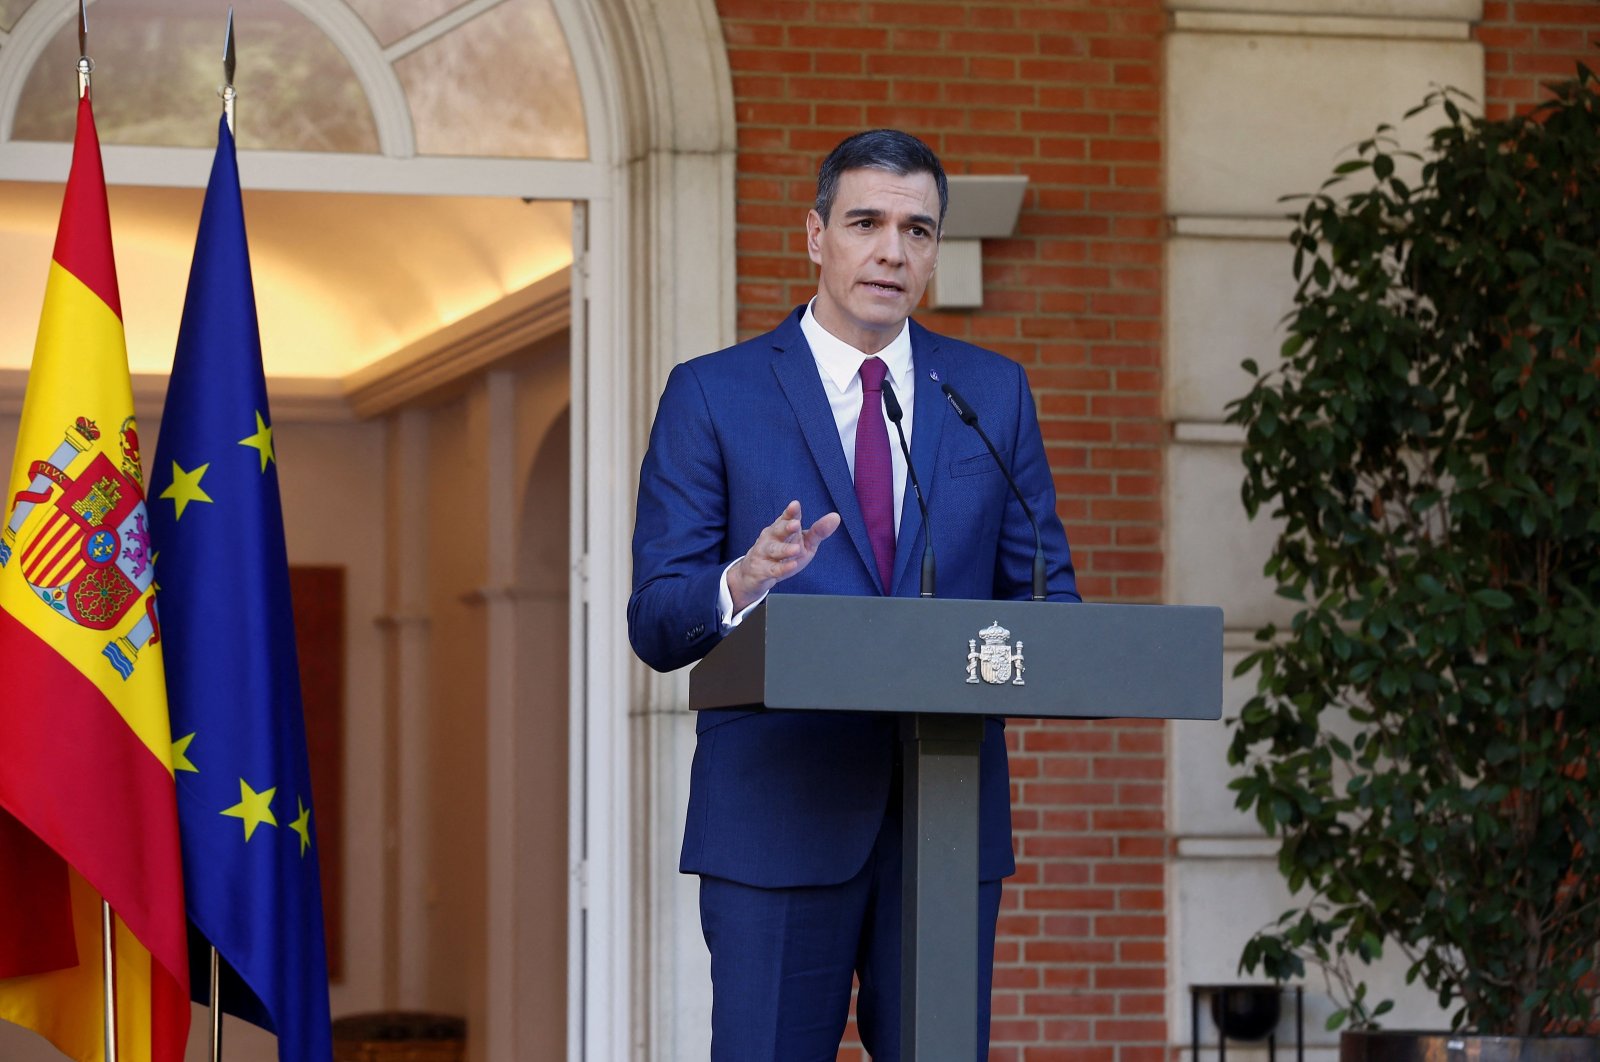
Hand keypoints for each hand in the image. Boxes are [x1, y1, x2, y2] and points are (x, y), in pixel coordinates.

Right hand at [726, 500, 840, 612]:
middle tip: (795, 524)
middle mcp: (770, 538)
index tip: (795, 505)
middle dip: (785, 527)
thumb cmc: (783, 555)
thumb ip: (818, 531)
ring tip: (796, 549)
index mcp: (781, 529)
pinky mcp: (761, 570)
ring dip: (784, 549)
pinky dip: (781, 568)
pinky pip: (772, 569)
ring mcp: (764, 554)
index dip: (790, 512)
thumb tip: (836, 517)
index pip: (786, 517)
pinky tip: (791, 566)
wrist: (755, 574)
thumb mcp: (804, 543)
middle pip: (777, 530)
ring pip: (773, 550)